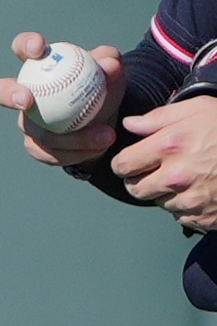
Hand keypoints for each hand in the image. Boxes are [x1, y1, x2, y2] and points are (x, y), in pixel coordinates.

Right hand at [0, 30, 127, 166]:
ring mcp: (27, 122)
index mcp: (39, 66)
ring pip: (37, 131)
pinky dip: (77, 152)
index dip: (24, 45)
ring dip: (71, 136)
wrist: (107, 121)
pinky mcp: (35, 146)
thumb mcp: (114, 72)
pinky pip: (50, 153)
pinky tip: (99, 148)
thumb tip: (107, 64)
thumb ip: (111, 64)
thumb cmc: (104, 87)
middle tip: (27, 101)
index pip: (22, 48)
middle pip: (1, 91)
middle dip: (9, 94)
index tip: (38, 48)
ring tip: (106, 135)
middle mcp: (25, 93)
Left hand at [112, 81, 216, 224]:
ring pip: (159, 203)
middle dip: (142, 180)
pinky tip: (203, 190)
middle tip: (159, 170)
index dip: (126, 163)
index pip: (122, 165)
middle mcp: (176, 176)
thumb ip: (159, 117)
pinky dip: (187, 207)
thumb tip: (129, 125)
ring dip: (166, 193)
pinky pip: (181, 216)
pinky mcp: (203, 217)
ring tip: (190, 177)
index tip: (133, 161)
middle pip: (135, 189)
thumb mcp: (199, 109)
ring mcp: (190, 200)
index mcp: (169, 146)